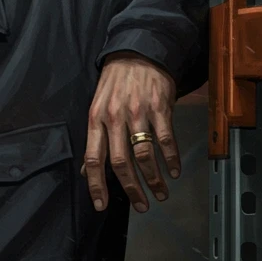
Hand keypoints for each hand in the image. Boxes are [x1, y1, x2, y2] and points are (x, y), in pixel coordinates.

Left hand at [81, 51, 180, 213]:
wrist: (137, 53)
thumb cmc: (115, 84)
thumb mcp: (96, 108)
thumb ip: (95, 139)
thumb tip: (87, 168)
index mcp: (96, 120)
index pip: (93, 158)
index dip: (96, 184)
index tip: (101, 205)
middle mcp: (115, 119)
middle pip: (121, 163)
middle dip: (132, 189)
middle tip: (141, 206)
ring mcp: (138, 113)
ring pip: (145, 155)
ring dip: (154, 179)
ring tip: (160, 193)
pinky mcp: (159, 108)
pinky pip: (166, 139)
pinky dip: (171, 158)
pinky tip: (174, 171)